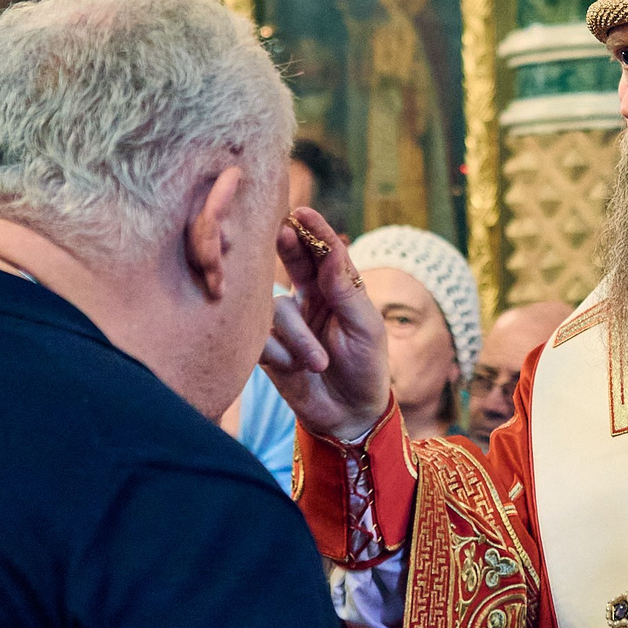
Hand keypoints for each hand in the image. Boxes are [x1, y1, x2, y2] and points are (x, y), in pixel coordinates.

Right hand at [259, 206, 389, 441]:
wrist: (349, 415)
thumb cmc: (366, 368)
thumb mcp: (366, 329)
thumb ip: (346, 292)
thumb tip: (333, 252)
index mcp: (337, 290)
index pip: (324, 253)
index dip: (313, 232)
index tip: (302, 212)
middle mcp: (309, 298)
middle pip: (292, 261)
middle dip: (287, 247)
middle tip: (282, 232)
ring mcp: (287, 322)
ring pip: (276, 307)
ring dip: (297, 335)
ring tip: (318, 362)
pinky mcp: (268, 347)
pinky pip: (261, 336)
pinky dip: (280, 352)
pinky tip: (296, 369)